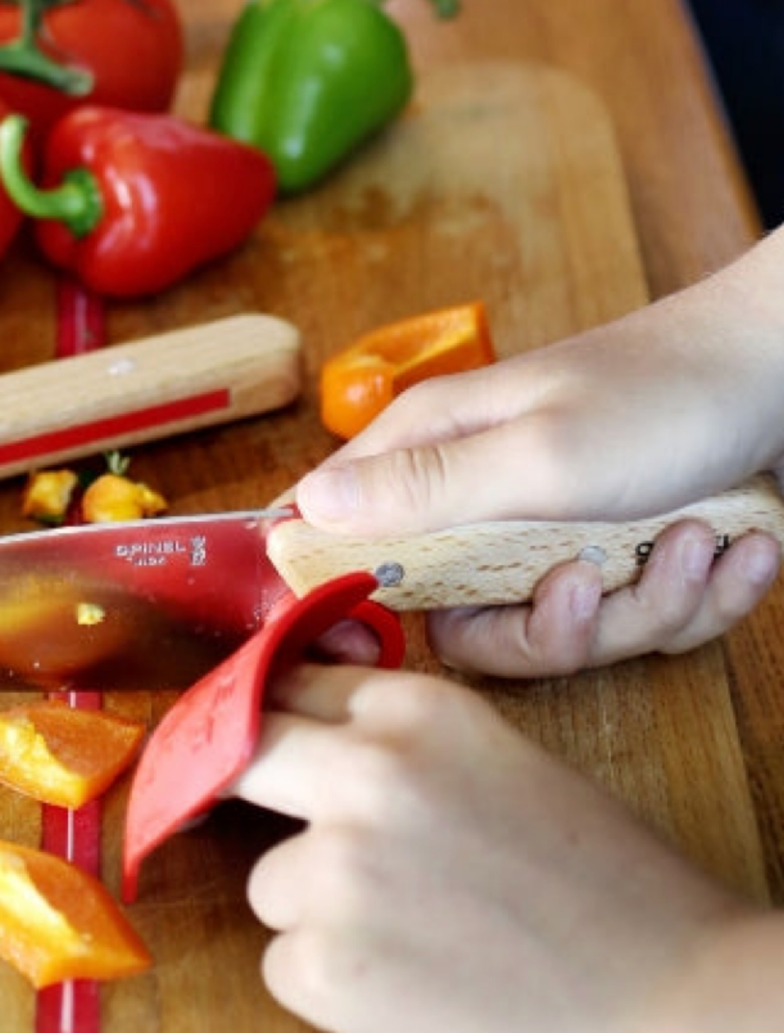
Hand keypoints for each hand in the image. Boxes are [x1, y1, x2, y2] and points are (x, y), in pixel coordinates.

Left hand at [231, 662, 767, 1032]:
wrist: (684, 1018)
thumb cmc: (618, 899)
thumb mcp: (508, 773)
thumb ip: (412, 754)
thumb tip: (324, 754)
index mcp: (421, 712)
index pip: (295, 688)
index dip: (283, 726)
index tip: (275, 751)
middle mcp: (365, 771)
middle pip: (245, 755)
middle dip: (252, 790)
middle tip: (301, 838)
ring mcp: (334, 867)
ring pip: (271, 882)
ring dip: (318, 916)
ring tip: (418, 950)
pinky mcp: (321, 964)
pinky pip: (287, 966)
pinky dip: (334, 988)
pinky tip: (414, 1001)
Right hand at [294, 235, 783, 673]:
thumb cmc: (664, 396)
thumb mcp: (538, 454)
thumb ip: (423, 491)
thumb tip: (305, 510)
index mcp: (433, 456)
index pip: (337, 536)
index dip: (345, 596)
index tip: (378, 636)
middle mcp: (480, 501)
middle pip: (468, 624)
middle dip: (555, 627)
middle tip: (599, 577)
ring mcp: (548, 535)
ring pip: (560, 633)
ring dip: (647, 606)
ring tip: (695, 540)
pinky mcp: (612, 557)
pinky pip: (630, 625)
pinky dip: (694, 598)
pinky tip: (728, 548)